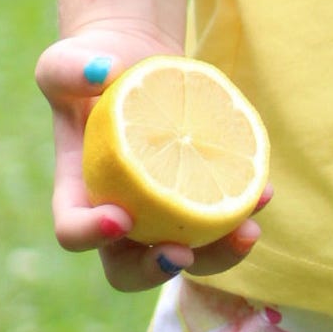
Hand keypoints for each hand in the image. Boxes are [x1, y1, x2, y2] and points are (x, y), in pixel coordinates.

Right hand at [34, 25, 271, 294]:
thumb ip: (71, 68)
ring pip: (184, 253)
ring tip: (249, 230)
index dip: (91, 234)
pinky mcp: (195, 192)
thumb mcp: (66, 61)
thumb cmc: (92, 65)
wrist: (134, 63)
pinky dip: (243, 211)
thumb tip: (106, 72)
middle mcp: (116, 214)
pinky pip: (218, 216)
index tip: (122, 217)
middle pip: (128, 266)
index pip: (72, 230)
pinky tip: (266, 192)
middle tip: (184, 252)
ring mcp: (158, 209)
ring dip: (217, 254)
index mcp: (78, 192)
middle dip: (155, 270)